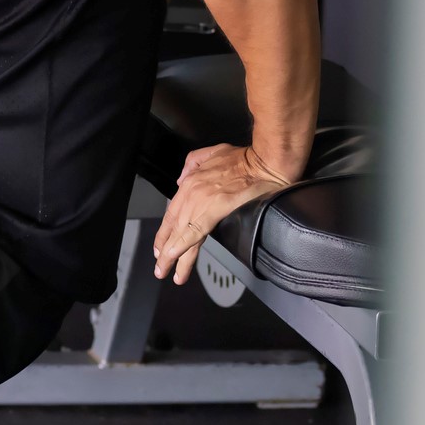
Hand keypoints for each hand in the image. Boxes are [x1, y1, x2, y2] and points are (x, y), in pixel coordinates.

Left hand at [151, 144, 290, 283]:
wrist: (264, 161)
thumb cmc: (244, 158)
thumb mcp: (212, 152)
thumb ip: (192, 163)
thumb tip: (182, 179)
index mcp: (190, 182)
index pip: (173, 212)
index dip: (166, 232)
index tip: (161, 246)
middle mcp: (191, 193)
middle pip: (174, 226)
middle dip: (165, 249)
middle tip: (160, 267)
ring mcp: (200, 202)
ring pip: (181, 234)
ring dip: (172, 256)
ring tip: (165, 272)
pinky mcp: (214, 210)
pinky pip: (194, 233)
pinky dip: (182, 247)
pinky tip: (176, 259)